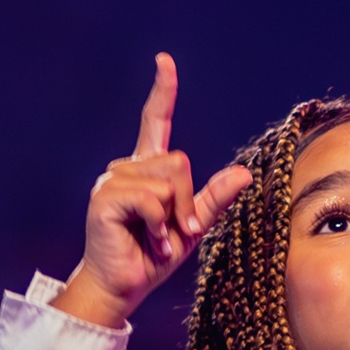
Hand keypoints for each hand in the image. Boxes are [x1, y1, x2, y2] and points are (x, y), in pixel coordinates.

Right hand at [54, 53, 251, 328]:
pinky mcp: (105, 198)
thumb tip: (245, 173)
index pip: (154, 122)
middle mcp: (126, 168)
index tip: (165, 61)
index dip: (162, 91)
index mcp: (145, 170)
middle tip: (174, 233)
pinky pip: (152, 199)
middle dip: (186, 202)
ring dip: (172, 218)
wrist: (122, 288)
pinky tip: (148, 240)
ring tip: (156, 239)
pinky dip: (159, 225)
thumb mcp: (191, 226)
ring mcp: (112, 180)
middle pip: (178, 161)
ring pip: (167, 181)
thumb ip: (214, 199)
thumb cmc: (151, 258)